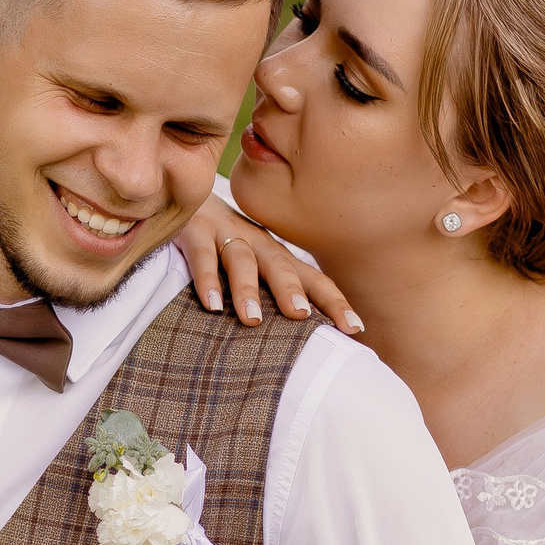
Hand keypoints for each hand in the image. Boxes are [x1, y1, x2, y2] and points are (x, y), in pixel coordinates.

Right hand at [179, 193, 361, 335]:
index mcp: (277, 257)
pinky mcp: (194, 231)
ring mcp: (225, 235)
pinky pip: (202, 255)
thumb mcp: (254, 268)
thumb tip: (298, 347)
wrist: (189, 197)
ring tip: (252, 320)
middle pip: (281, 266)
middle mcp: (258, 244)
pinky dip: (206, 279)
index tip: (355, 329)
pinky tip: (211, 305)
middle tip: (302, 316)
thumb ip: (272, 298)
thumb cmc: (224, 246)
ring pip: (242, 261)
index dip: (334, 302)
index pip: (312, 279)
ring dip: (248, 289)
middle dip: (292, 290)